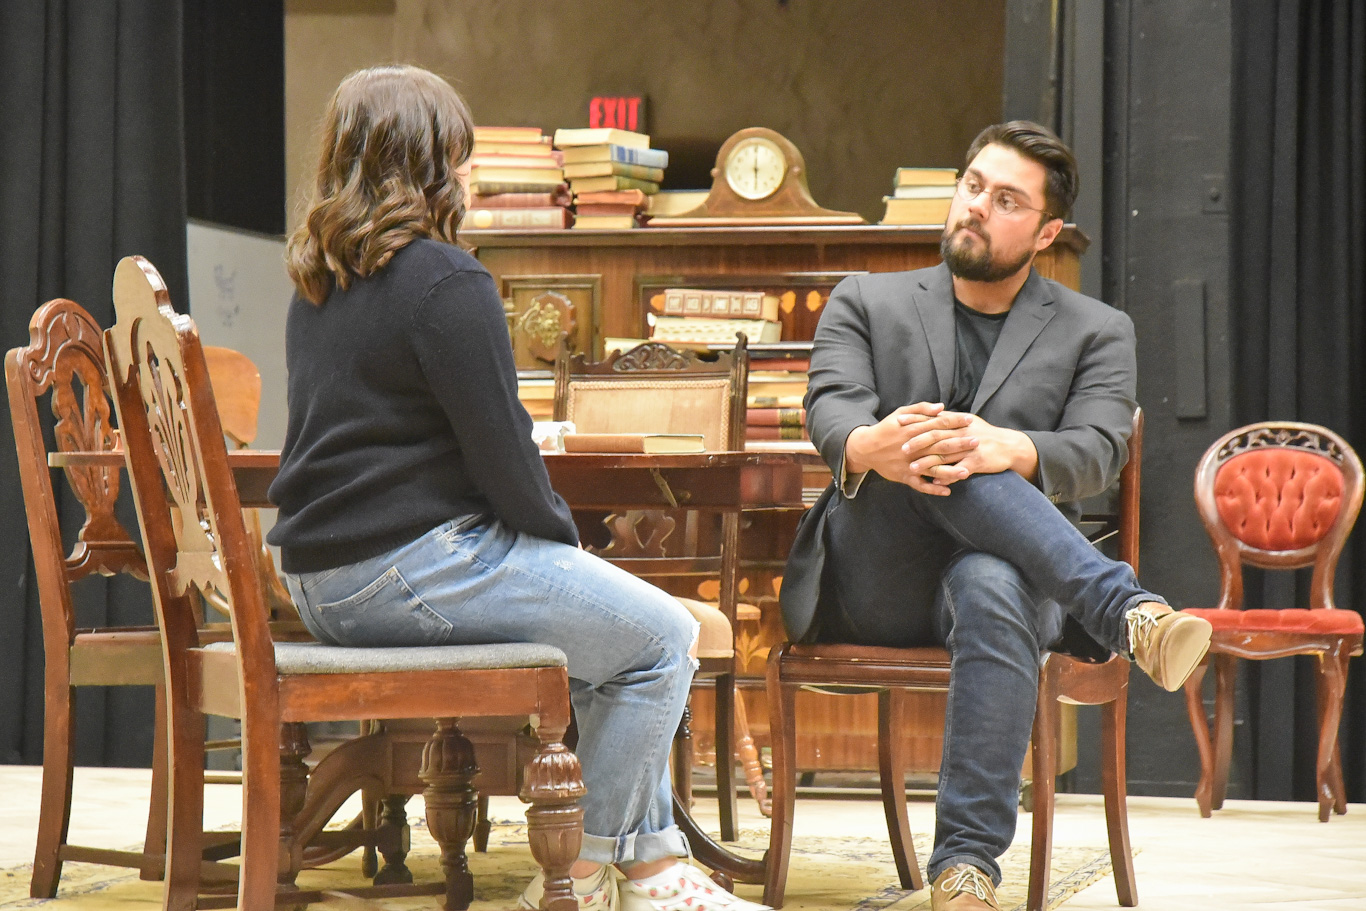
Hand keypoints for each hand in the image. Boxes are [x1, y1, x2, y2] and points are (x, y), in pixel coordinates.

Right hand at [844, 403, 977, 495]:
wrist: (865, 448)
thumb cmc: (886, 428)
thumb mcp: (900, 413)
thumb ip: (921, 409)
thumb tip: (941, 407)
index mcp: (913, 430)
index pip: (938, 424)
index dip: (954, 422)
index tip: (970, 420)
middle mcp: (913, 447)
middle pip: (939, 445)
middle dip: (959, 443)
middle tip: (977, 442)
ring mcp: (909, 464)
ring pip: (933, 468)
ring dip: (950, 471)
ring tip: (968, 471)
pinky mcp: (905, 476)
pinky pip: (920, 485)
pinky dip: (933, 489)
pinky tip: (948, 491)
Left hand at [907, 414, 1037, 485]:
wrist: (1010, 446)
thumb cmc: (985, 434)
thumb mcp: (968, 422)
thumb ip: (950, 419)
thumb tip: (932, 412)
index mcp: (959, 422)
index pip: (933, 418)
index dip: (915, 420)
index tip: (898, 422)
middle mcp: (963, 432)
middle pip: (937, 436)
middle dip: (918, 442)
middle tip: (902, 448)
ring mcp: (970, 447)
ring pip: (945, 454)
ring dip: (928, 462)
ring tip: (913, 468)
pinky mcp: (977, 461)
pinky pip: (959, 470)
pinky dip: (947, 476)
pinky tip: (934, 481)